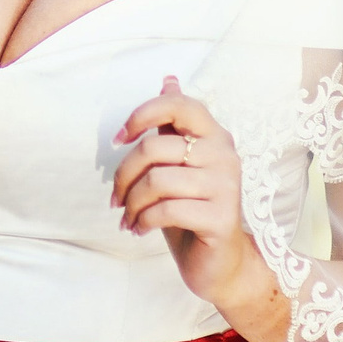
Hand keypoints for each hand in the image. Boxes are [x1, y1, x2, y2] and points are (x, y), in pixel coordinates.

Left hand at [110, 74, 275, 315]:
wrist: (219, 263)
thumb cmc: (192, 208)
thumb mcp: (177, 163)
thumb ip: (173, 123)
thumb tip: (169, 78)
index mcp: (213, 135)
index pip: (178, 104)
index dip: (141, 115)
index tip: (119, 139)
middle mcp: (225, 155)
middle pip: (154, 148)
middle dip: (123, 175)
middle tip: (116, 197)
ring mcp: (226, 186)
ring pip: (156, 181)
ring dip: (131, 203)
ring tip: (128, 217)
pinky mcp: (221, 217)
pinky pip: (166, 210)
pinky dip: (143, 221)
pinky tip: (139, 229)